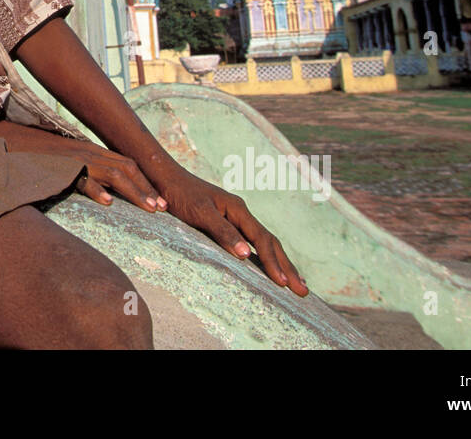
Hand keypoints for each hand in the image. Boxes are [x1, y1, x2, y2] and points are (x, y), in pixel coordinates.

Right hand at [0, 121, 165, 213]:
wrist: (4, 142)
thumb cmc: (30, 157)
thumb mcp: (61, 165)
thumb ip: (78, 174)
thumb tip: (94, 190)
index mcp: (89, 151)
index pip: (125, 164)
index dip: (144, 181)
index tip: (159, 201)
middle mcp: (86, 151)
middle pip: (126, 167)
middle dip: (147, 188)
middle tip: (164, 209)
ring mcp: (74, 158)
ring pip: (112, 173)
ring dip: (134, 191)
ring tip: (149, 208)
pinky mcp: (59, 166)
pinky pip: (81, 178)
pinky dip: (95, 189)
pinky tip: (107, 203)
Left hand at [154, 167, 308, 296]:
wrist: (166, 178)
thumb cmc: (180, 195)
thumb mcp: (200, 213)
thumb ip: (222, 232)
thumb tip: (246, 255)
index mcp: (238, 210)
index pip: (262, 241)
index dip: (274, 264)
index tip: (284, 285)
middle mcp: (241, 213)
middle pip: (271, 243)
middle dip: (287, 268)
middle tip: (303, 292)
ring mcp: (235, 218)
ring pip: (264, 243)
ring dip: (280, 264)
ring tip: (294, 284)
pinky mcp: (227, 223)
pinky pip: (253, 243)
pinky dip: (265, 258)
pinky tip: (267, 269)